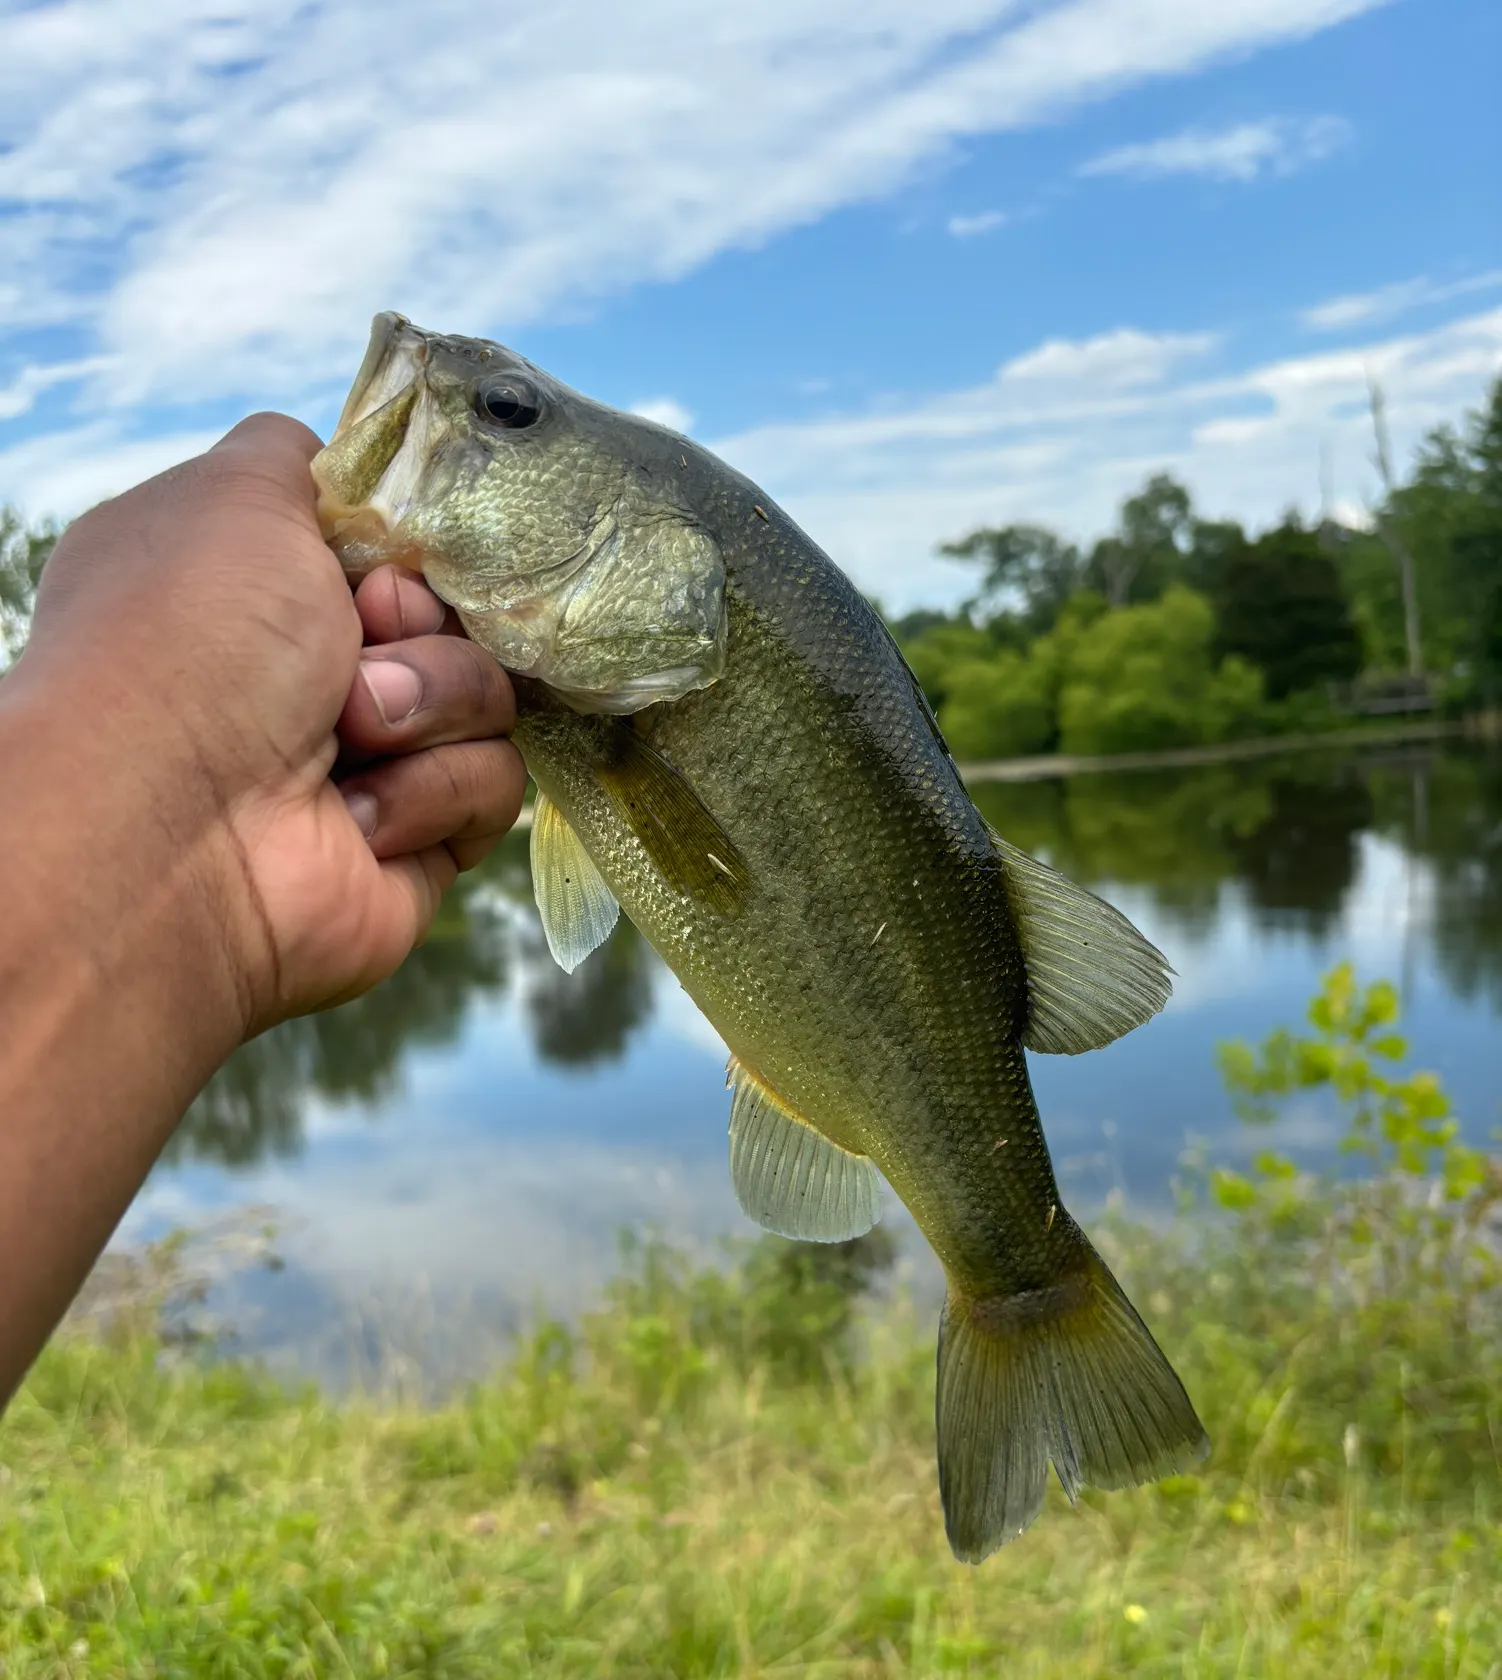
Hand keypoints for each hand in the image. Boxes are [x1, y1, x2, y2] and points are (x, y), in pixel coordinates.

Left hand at [15, 412, 525, 1037]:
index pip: (403, 555)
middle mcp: (314, 679)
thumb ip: (301, 454)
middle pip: (460, 623)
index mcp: (270, 595)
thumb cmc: (192, 643)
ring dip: (429, 709)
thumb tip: (351, 470)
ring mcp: (374, 766)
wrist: (174, 829)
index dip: (411, 555)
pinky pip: (493, 790)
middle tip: (363, 646)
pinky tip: (356, 816)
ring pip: (492, 703)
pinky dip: (429, 793)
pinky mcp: (421, 844)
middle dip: (424, 631)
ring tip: (350, 737)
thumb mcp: (238, 493)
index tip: (377, 572)